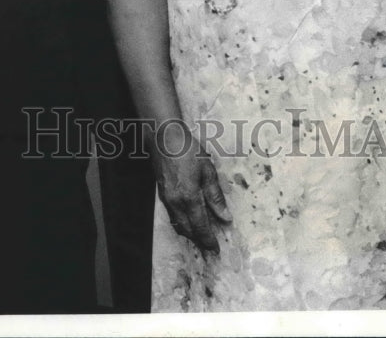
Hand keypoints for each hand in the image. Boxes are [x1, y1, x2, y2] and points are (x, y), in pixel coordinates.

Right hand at [151, 122, 231, 252]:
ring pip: (178, 225)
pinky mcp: (161, 194)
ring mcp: (166, 199)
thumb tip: (225, 216)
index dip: (208, 240)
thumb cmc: (187, 150)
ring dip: (189, 233)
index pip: (200, 227)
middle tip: (210, 245)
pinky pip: (172, 216)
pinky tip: (188, 220)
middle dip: (199, 240)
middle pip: (187, 230)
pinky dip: (181, 223)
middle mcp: (175, 203)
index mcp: (189, 198)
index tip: (216, 249)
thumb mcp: (207, 169)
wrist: (163, 137)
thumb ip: (215, 195)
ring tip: (201, 235)